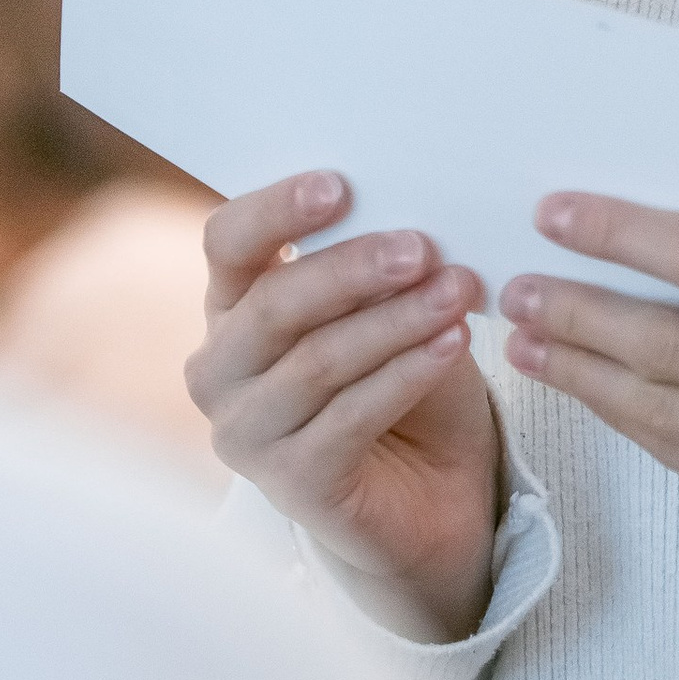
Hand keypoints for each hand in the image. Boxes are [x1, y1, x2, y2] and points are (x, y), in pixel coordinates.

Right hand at [191, 171, 501, 642]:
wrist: (431, 493)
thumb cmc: (403, 383)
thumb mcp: (390, 309)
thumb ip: (382, 266)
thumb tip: (410, 215)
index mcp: (232, 306)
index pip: (228, 241)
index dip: (276, 210)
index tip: (340, 186)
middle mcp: (221, 369)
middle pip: (273, 303)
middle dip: (353, 269)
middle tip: (422, 248)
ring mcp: (247, 432)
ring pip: (317, 361)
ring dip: (394, 321)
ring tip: (457, 292)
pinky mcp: (291, 484)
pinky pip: (350, 418)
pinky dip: (405, 374)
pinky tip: (450, 345)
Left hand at [501, 196, 678, 592]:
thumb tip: (669, 259)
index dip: (623, 235)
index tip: (557, 216)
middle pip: (666, 340)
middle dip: (577, 311)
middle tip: (515, 289)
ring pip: (660, 409)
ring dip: (583, 373)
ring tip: (528, 344)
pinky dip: (630, 422)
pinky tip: (592, 395)